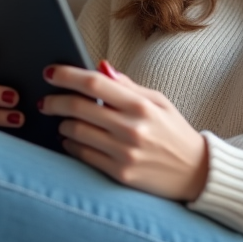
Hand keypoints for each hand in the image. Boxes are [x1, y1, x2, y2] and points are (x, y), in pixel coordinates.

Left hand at [41, 60, 208, 200]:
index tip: (49, 73)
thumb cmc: (175, 133)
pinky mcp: (120, 173)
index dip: (67, 76)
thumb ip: (128, 86)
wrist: (197, 173)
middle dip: (55, 101)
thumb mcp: (159, 102)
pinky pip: (83, 155)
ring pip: (76, 132)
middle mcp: (131, 128)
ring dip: (62, 124)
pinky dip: (70, 144)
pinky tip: (70, 139)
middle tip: (46, 100)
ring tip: (61, 121)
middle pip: (78, 107)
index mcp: (141, 106)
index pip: (95, 83)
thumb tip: (100, 68)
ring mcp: (124, 153)